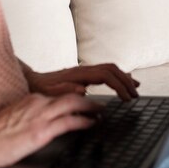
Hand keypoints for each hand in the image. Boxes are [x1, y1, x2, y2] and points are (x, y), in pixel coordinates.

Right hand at [0, 92, 101, 167]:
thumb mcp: (14, 119)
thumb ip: (28, 116)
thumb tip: (37, 122)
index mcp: (30, 99)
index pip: (58, 96)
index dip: (74, 97)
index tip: (83, 102)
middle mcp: (37, 102)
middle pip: (69, 96)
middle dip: (87, 100)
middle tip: (99, 105)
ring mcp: (40, 115)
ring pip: (73, 104)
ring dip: (90, 107)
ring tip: (101, 112)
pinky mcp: (41, 130)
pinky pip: (68, 121)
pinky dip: (83, 120)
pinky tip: (91, 123)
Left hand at [22, 63, 139, 100]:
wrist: (32, 81)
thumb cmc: (40, 89)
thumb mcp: (50, 93)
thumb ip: (65, 91)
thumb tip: (82, 89)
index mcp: (79, 74)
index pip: (106, 76)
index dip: (119, 87)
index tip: (127, 99)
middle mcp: (84, 69)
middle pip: (112, 69)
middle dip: (126, 81)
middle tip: (136, 96)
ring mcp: (85, 70)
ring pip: (110, 68)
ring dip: (124, 77)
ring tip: (135, 88)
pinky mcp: (84, 74)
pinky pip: (105, 71)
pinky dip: (118, 75)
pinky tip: (124, 81)